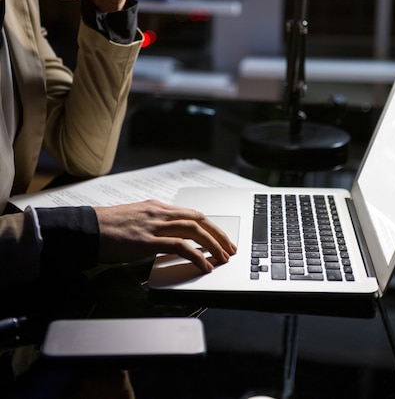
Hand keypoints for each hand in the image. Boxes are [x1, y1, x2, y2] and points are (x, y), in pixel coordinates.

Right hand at [94, 200, 237, 272]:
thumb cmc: (106, 228)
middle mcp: (159, 212)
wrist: (86, 228)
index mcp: (156, 207)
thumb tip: (167, 240)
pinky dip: (196, 255)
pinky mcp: (147, 240)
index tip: (220, 237)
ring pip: (194, 230)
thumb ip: (152, 227)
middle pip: (198, 219)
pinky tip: (204, 265)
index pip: (191, 213)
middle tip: (229, 248)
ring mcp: (154, 225)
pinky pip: (180, 246)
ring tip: (222, 258)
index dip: (210, 225)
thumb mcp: (134, 221)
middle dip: (218, 234)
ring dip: (213, 245)